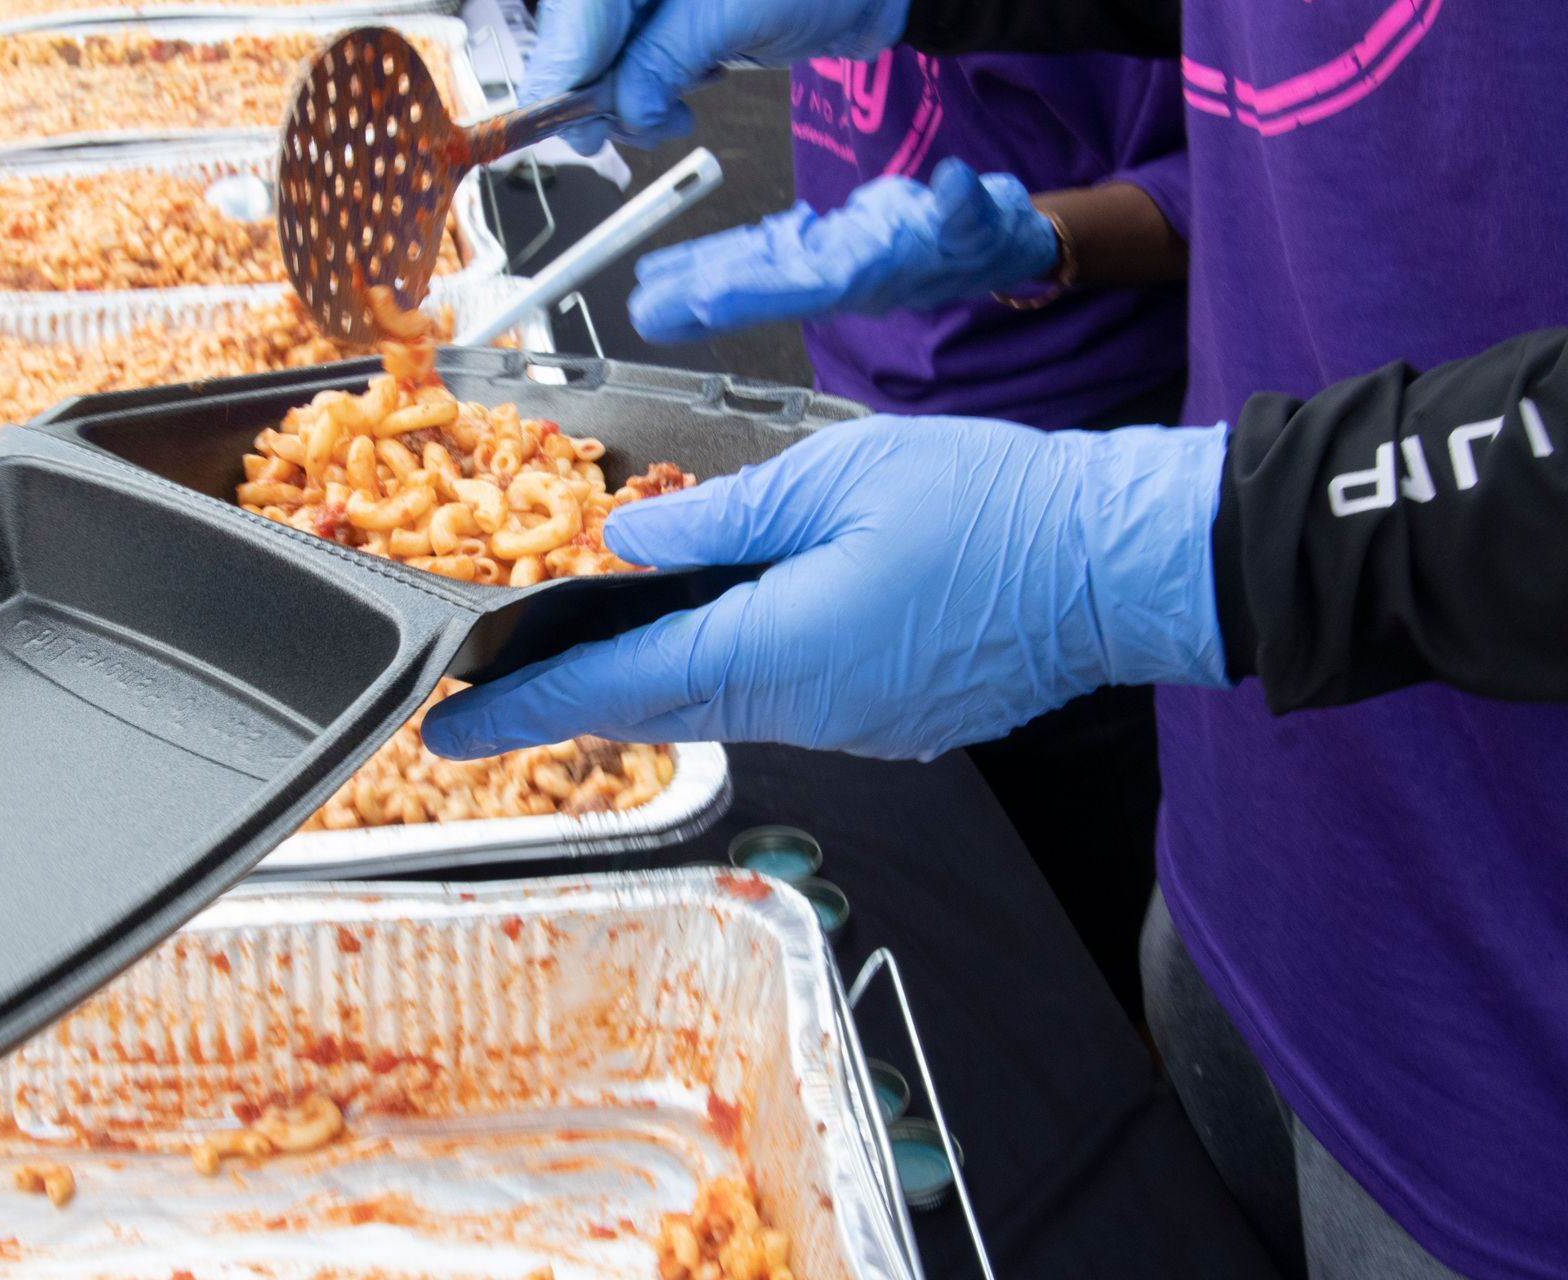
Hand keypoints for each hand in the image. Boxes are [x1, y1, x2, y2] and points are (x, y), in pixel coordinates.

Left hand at [422, 416, 1229, 761]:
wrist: (1116, 565)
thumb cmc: (994, 509)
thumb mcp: (839, 477)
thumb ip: (722, 516)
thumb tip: (634, 537)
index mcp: (781, 649)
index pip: (622, 686)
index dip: (527, 708)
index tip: (452, 726)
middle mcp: (807, 709)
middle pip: (659, 710)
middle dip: (565, 707)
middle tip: (490, 701)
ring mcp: (850, 726)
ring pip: (719, 708)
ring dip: (646, 688)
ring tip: (581, 660)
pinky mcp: (887, 720)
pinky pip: (780, 705)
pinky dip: (724, 678)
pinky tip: (714, 640)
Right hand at [520, 0, 911, 152]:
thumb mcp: (730, 17)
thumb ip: (662, 59)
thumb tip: (621, 110)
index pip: (575, 9)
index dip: (562, 62)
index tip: (556, 115)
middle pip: (579, 37)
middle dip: (592, 91)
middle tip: (605, 133)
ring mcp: (652, 8)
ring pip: (604, 62)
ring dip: (626, 104)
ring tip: (670, 115)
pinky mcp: (671, 31)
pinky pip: (636, 71)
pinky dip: (650, 99)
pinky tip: (680, 102)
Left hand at [630, 161, 1058, 342]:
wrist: (985, 247)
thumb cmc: (982, 236)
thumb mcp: (984, 219)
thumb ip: (970, 206)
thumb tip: (958, 184)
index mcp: (868, 273)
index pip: (802, 286)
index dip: (752, 294)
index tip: (700, 300)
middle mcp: (835, 277)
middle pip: (759, 288)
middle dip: (701, 300)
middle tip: (643, 312)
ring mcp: (820, 266)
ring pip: (749, 274)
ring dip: (694, 284)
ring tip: (642, 296)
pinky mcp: (815, 249)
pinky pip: (756, 255)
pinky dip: (716, 260)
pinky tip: (669, 269)